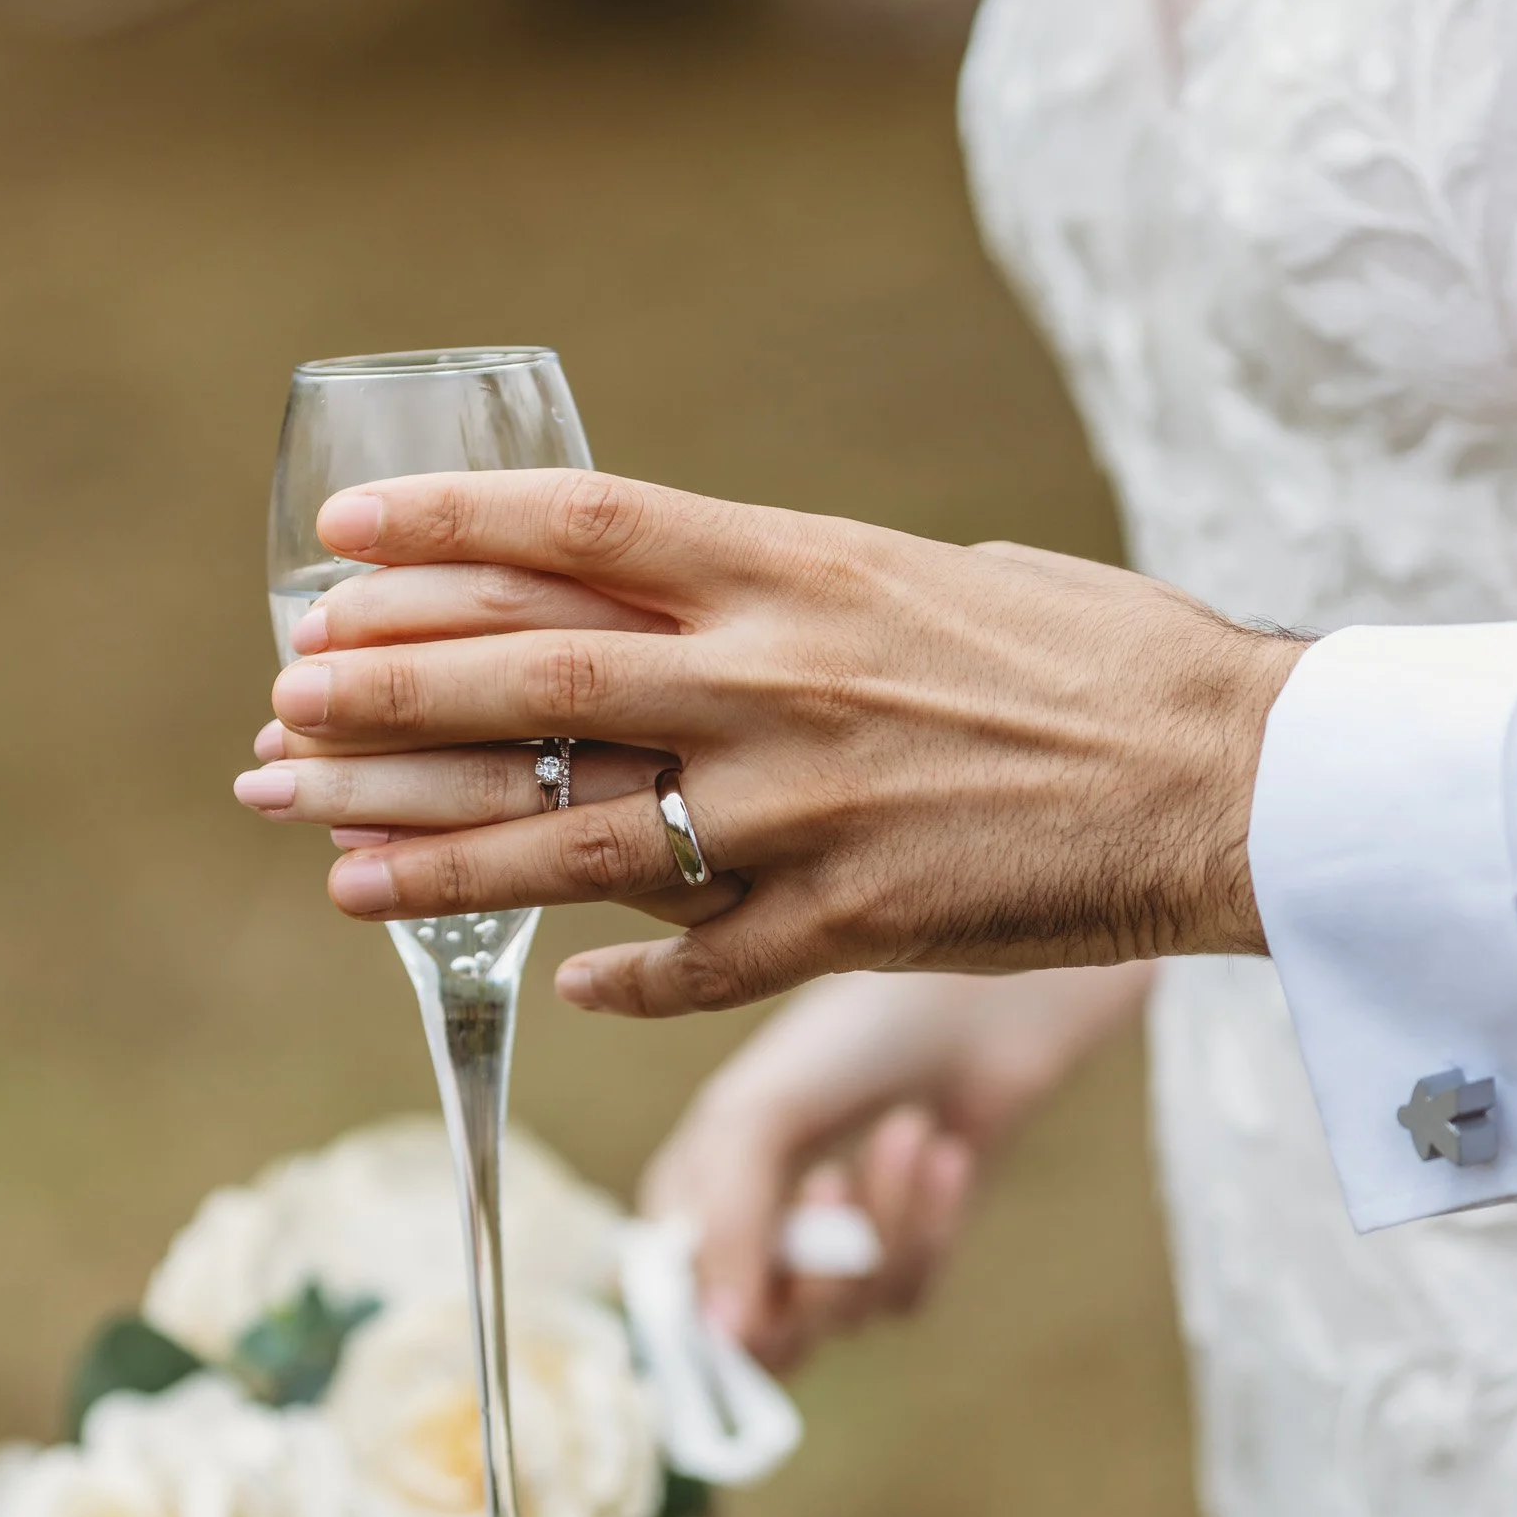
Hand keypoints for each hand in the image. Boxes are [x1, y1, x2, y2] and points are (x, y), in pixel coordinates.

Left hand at [245, 471, 1304, 1015]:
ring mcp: (805, 811)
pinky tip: (558, 985)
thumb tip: (720, 599)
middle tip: (282, 715)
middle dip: (388, 701)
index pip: (582, 530)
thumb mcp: (939, 575)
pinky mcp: (851, 925)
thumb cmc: (1104, 653)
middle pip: (534, 681)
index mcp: (803, 570)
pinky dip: (623, 976)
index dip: (448, 532)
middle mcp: (778, 682)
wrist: (1234, 773)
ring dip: (440, 858)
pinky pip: (698, 961)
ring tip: (333, 869)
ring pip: (576, 837)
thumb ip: (809, 592)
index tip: (344, 544)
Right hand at [640, 967, 1152, 1368]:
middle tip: (832, 1182)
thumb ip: (727, 1225)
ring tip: (906, 1129)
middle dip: (815, 1273)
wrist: (971, 1006)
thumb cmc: (846, 1039)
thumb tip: (725, 1338)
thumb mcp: (756, 1117)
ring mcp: (823, 1252)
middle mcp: (745, 1236)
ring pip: (844, 1314)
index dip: (719, 1321)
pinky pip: (905, 1295)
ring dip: (884, 1222)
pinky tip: (945, 1152)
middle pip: (766, 1338)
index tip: (763, 1303)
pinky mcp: (898, 1256)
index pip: (678, 1313)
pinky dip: (929, 1224)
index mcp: (687, 1200)